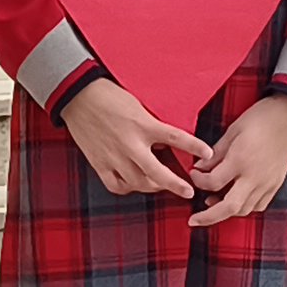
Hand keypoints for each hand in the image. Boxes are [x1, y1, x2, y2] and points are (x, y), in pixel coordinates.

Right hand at [61, 77, 204, 199]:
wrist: (78, 96)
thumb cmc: (108, 95)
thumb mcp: (137, 105)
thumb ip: (151, 126)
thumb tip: (164, 145)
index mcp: (143, 125)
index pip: (176, 137)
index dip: (194, 146)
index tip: (208, 154)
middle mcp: (130, 144)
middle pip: (158, 172)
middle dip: (176, 184)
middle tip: (188, 191)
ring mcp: (114, 156)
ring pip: (139, 182)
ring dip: (153, 186)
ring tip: (160, 185)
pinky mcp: (99, 164)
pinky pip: (117, 185)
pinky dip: (127, 187)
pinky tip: (133, 183)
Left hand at [189, 92, 286, 225]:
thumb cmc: (260, 118)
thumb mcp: (232, 131)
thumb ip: (215, 153)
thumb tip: (198, 168)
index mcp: (241, 160)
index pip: (213, 182)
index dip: (198, 181)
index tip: (193, 173)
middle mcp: (255, 176)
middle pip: (229, 207)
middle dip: (208, 217)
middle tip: (193, 220)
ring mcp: (267, 183)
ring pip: (244, 210)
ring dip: (226, 212)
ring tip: (211, 204)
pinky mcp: (276, 184)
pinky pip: (258, 205)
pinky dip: (244, 207)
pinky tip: (235, 199)